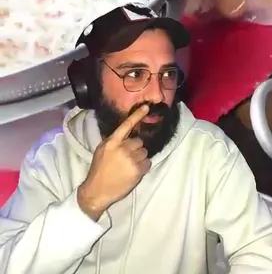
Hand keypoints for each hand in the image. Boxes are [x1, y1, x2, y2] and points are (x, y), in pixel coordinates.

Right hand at [76, 105, 151, 220]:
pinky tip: (133, 172)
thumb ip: (114, 142)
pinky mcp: (137, 169)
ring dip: (140, 158)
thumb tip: (127, 135)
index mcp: (110, 143)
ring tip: (128, 167)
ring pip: (145, 152)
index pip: (125, 126)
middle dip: (135, 149)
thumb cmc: (99, 171)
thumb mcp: (101, 152)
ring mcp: (130, 159)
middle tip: (126, 159)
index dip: (137, 115)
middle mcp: (121, 148)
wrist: (96, 192)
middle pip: (139, 141)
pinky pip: (148, 163)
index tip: (146, 107)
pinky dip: (143, 167)